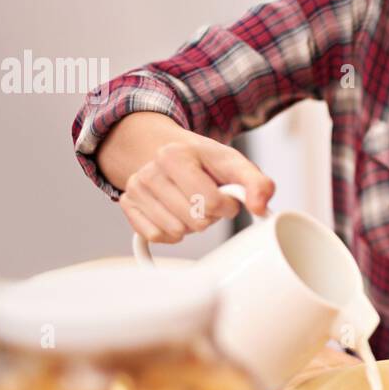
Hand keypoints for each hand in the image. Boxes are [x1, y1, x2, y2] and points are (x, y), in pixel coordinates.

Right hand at [117, 126, 274, 243]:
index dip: (227, 206)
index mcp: (176, 155)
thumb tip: (260, 208)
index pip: (211, 203)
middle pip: (194, 220)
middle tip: (206, 200)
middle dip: (209, 216)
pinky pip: (156, 236)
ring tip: (190, 205)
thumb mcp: (235, 165)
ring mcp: (135, 188)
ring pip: (176, 231)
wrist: (171, 153)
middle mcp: (150, 170)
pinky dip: (171, 232)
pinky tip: (175, 214)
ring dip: (190, 225)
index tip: (226, 196)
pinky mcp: (128, 206)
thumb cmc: (206, 163)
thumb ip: (257, 184)